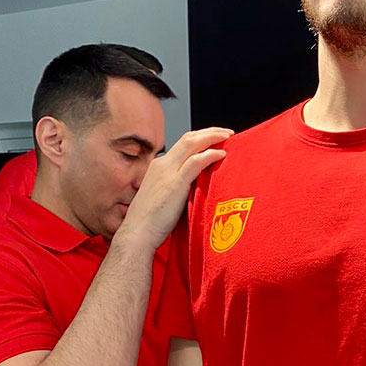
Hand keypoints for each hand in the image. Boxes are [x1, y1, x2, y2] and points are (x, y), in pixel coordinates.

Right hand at [118, 127, 232, 250]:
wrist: (137, 234)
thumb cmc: (150, 223)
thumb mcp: (163, 198)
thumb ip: (177, 188)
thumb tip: (194, 188)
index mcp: (158, 167)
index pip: (182, 145)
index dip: (200, 139)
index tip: (214, 140)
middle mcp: (162, 164)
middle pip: (188, 138)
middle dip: (209, 132)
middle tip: (226, 133)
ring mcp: (168, 172)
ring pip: (192, 143)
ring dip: (213, 137)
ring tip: (228, 137)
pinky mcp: (175, 183)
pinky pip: (196, 161)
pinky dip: (210, 154)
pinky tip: (221, 154)